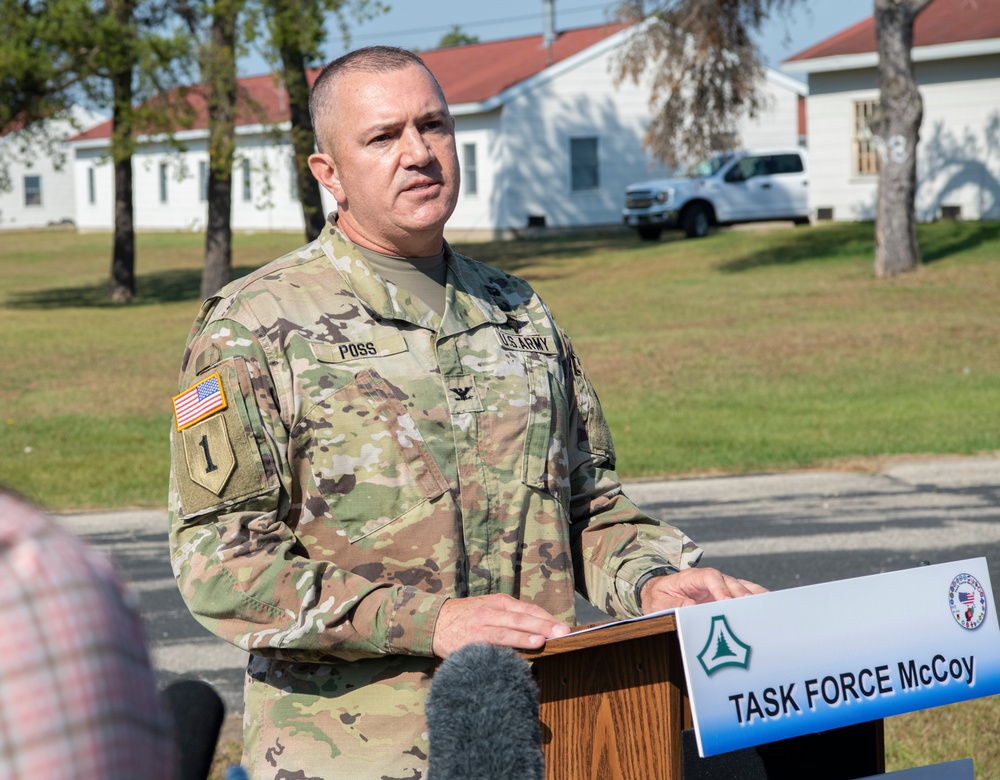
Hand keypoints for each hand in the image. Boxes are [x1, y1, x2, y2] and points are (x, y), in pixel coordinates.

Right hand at [432, 593, 570, 657]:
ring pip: (507, 630)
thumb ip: (510, 616)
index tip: (564, 627)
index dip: (547, 618)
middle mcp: (492, 611)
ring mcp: (481, 626)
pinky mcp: (471, 641)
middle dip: (544, 625)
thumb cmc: (468, 617)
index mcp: (499, 602)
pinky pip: (489, 645)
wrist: (435, 621)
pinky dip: (504, 649)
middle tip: (563, 633)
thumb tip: (539, 629)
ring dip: (525, 636)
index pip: (529, 609)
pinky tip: (515, 655)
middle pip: (522, 618)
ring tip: (542, 641)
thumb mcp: (489, 608)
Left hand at [640, 567, 766, 613]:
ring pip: (740, 586)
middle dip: (740, 594)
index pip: (709, 576)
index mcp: (691, 577)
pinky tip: (769, 606)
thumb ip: (673, 603)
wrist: (659, 594)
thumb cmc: (659, 598)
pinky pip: (744, 593)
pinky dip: (756, 598)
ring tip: (765, 607)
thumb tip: (691, 605)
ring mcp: (720, 585)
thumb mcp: (658, 603)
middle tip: (750, 609)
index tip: (726, 601)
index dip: (720, 587)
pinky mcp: (727, 594)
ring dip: (752, 595)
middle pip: (729, 581)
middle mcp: (709, 579)